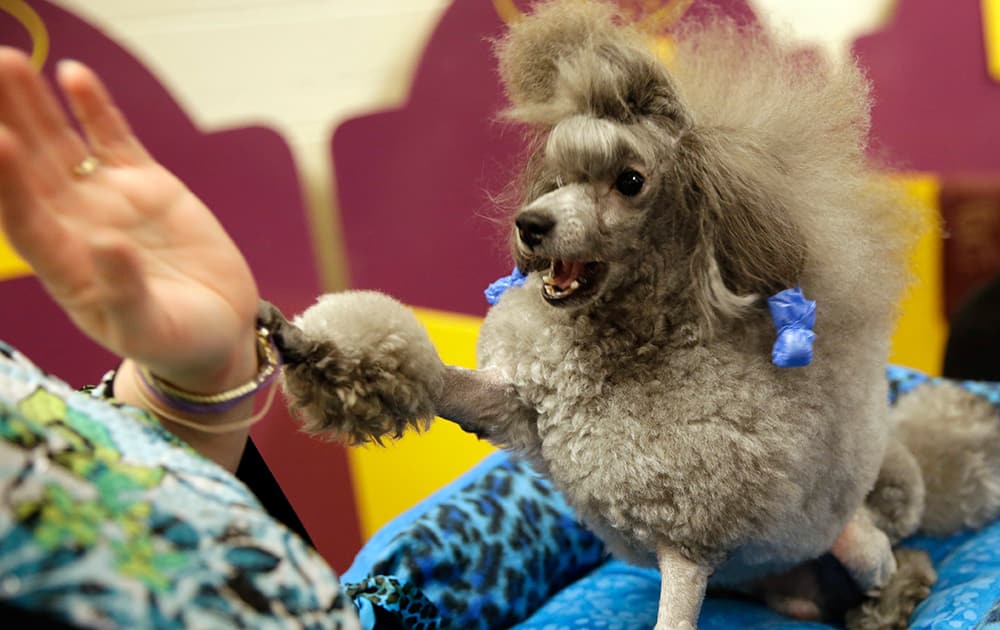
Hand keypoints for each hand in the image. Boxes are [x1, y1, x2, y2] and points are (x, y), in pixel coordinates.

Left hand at [0, 48, 258, 393]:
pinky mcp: (144, 183)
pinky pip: (111, 139)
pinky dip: (94, 109)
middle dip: (7, 123)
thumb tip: (108, 245)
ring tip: (10, 62)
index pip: (25, 219)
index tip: (0, 141)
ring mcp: (107, 200)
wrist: (216, 329)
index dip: (8, 182)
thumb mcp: (151, 329)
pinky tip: (73, 75)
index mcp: (67, 268)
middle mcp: (75, 226)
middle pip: (29, 168)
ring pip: (60, 145)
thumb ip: (126, 294)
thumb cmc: (176, 341)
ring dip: (34, 106)